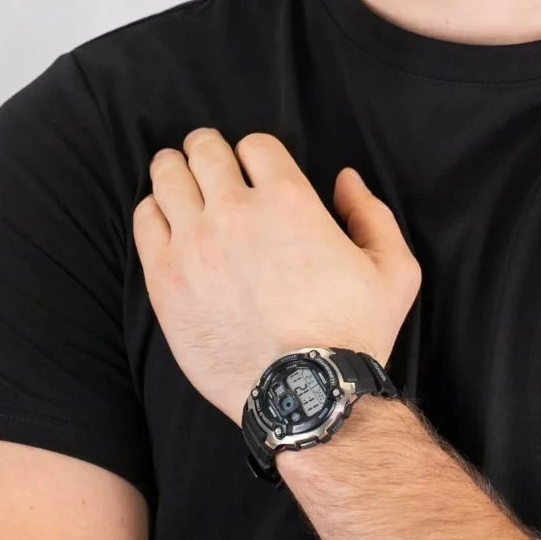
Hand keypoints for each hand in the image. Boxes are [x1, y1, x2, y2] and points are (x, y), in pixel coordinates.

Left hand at [132, 128, 420, 425]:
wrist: (305, 394)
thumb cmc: (353, 333)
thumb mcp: (394, 270)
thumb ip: (372, 215)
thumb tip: (346, 181)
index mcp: (289, 200)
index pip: (255, 145)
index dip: (254, 152)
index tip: (251, 166)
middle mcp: (236, 212)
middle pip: (204, 150)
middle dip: (206, 148)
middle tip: (206, 156)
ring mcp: (194, 244)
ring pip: (168, 177)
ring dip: (174, 171)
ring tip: (177, 176)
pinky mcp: (166, 279)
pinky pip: (145, 221)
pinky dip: (152, 210)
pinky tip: (163, 217)